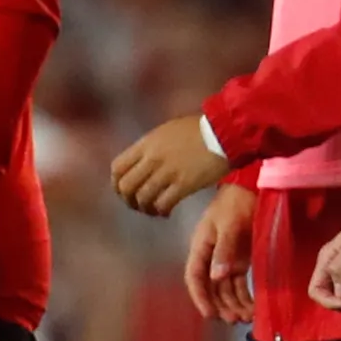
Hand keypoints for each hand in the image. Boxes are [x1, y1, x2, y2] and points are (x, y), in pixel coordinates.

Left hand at [110, 111, 233, 217]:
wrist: (224, 132)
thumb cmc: (199, 129)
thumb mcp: (168, 131)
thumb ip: (152, 147)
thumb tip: (143, 163)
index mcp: (146, 143)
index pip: (118, 168)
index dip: (117, 184)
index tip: (124, 191)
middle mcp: (152, 159)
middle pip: (126, 187)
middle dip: (129, 200)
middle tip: (138, 205)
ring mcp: (167, 172)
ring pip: (143, 198)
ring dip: (145, 208)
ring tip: (154, 210)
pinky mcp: (183, 185)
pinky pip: (163, 204)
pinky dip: (161, 211)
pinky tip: (167, 212)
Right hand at [184, 183, 256, 324]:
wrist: (252, 187)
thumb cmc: (236, 203)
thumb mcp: (228, 225)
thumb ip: (224, 251)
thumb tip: (217, 277)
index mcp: (201, 247)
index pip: (195, 277)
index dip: (200, 297)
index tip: (209, 314)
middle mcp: (211, 257)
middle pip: (212, 288)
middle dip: (221, 305)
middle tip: (234, 320)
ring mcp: (226, 260)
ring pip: (226, 289)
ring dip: (234, 304)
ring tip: (246, 318)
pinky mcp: (241, 260)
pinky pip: (240, 283)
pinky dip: (244, 296)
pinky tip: (252, 308)